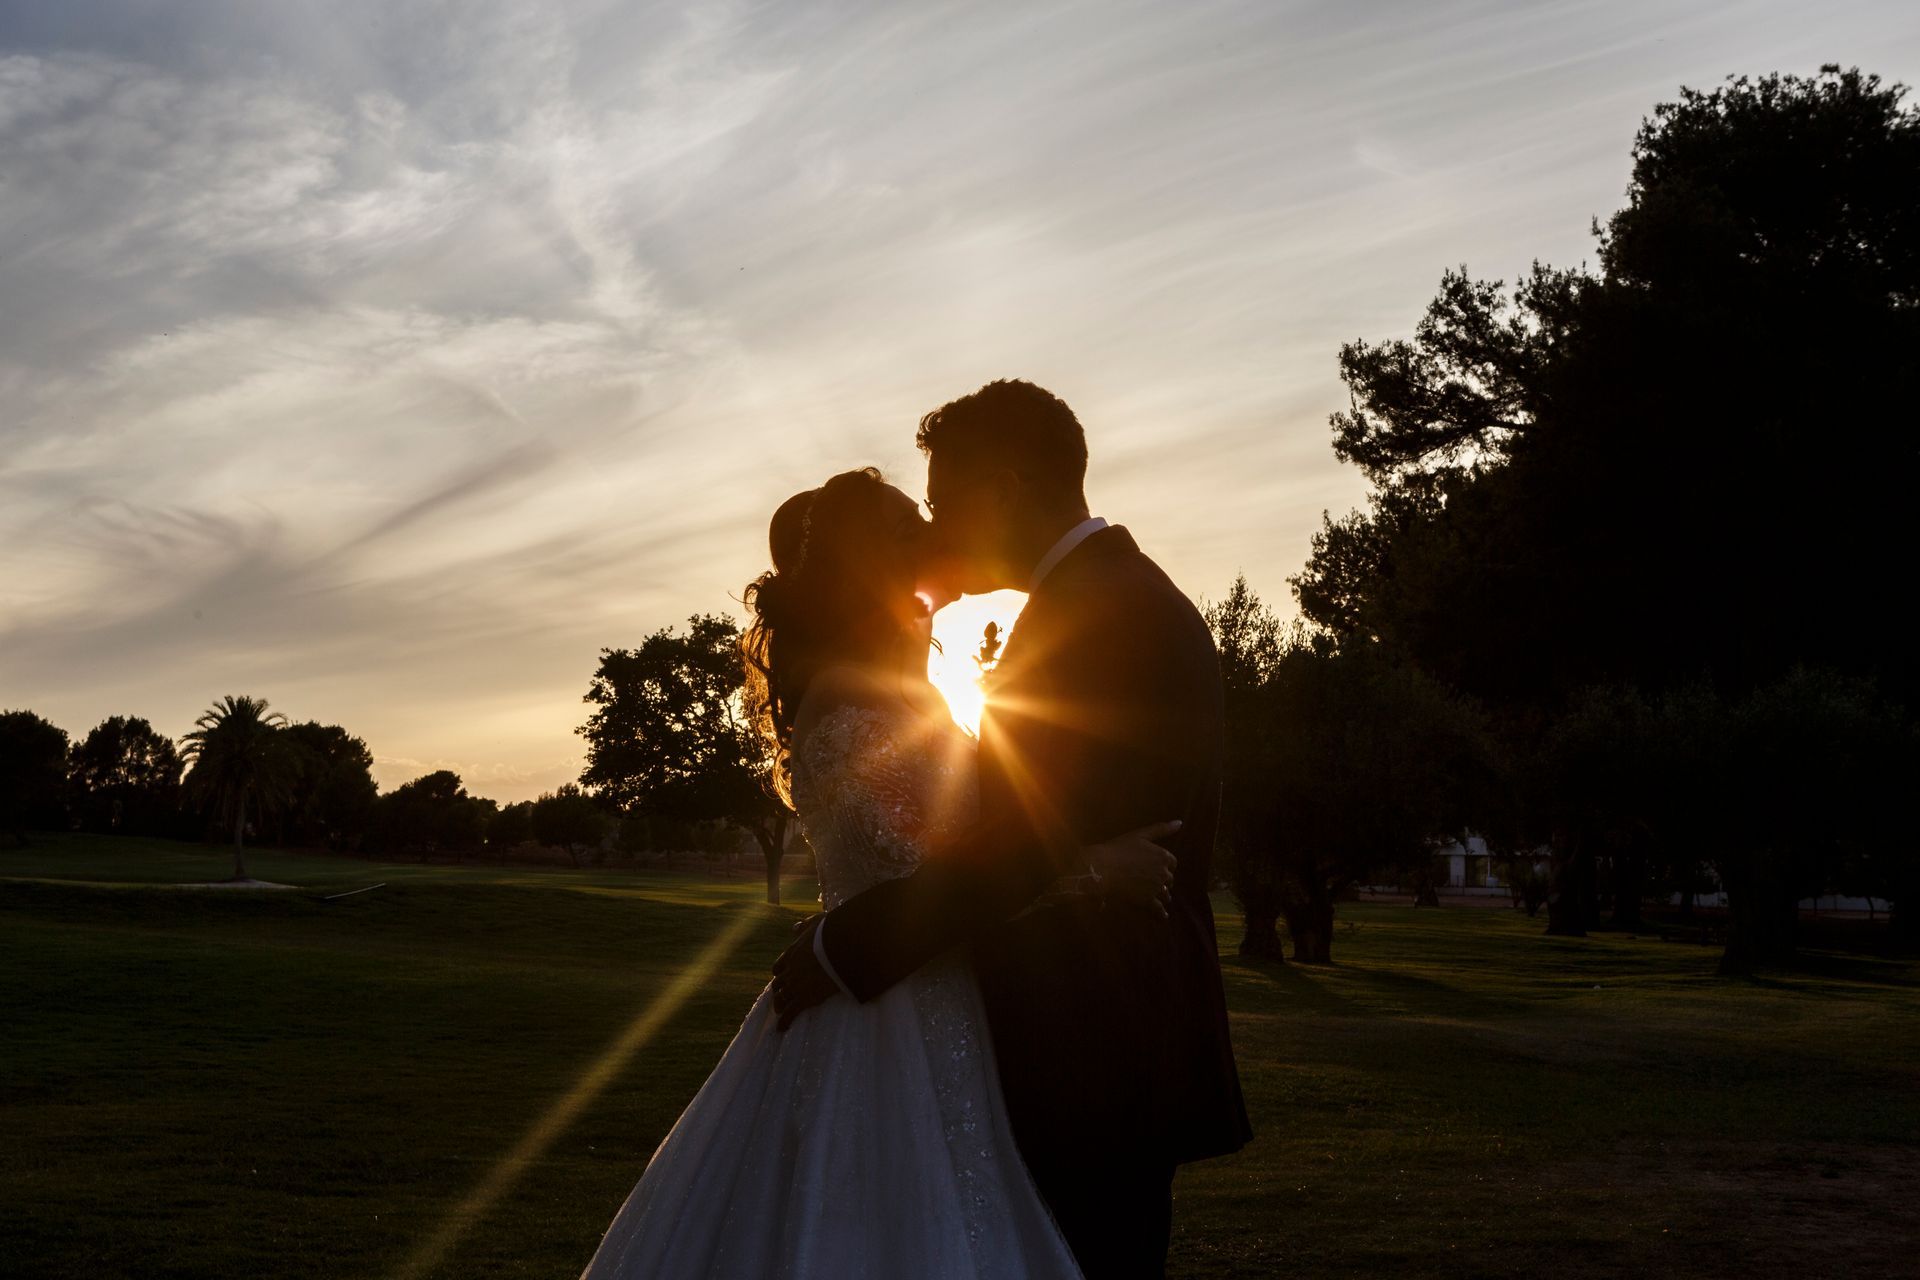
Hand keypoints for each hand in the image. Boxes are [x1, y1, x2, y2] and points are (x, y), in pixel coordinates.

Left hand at [770, 915, 839, 1030]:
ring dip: (780, 1006)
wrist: (841, 949)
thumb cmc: (833, 934)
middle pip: (778, 984)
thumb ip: (805, 926)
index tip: (782, 979)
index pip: (779, 966)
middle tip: (780, 998)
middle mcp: (791, 970)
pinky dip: (785, 1021)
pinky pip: (791, 1013)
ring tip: (780, 1013)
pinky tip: (782, 1028)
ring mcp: (796, 985)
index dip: (780, 974)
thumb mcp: (818, 924)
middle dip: (779, 991)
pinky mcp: (805, 998)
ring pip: (781, 999)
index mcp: (793, 953)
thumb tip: (794, 928)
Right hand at [1083, 820, 1180, 917]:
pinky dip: (1161, 913)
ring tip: (1158, 898)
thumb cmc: (1119, 848)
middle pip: (1169, 879)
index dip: (1166, 866)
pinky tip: (1162, 917)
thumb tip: (1180, 823)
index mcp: (1163, 856)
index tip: (1159, 868)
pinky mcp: (1148, 900)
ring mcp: (1156, 888)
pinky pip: (1158, 909)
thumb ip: (1162, 829)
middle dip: (1163, 881)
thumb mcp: (1141, 835)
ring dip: (1163, 896)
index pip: (1172, 863)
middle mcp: (1163, 873)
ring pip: (1165, 894)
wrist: (1104, 867)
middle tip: (1154, 882)